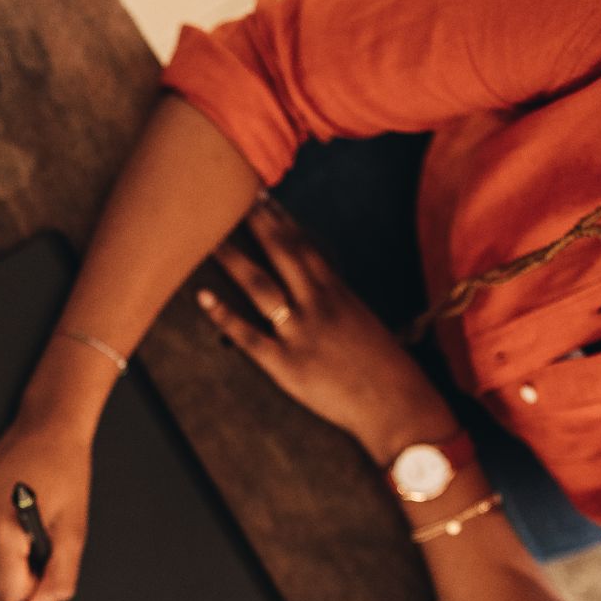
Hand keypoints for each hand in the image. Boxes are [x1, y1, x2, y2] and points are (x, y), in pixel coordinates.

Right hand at [0, 413, 92, 600]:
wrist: (47, 429)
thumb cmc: (65, 474)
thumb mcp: (74, 534)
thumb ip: (58, 581)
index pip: (8, 596)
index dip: (35, 584)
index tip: (46, 553)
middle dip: (19, 575)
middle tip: (38, 541)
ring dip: (6, 562)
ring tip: (25, 528)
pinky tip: (11, 517)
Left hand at [199, 200, 452, 457]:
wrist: (398, 406)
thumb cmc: (382, 367)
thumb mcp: (361, 321)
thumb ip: (333, 298)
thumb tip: (312, 282)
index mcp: (337, 292)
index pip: (304, 245)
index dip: (279, 219)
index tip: (260, 194)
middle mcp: (318, 304)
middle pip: (280, 253)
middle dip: (254, 223)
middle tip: (227, 196)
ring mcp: (302, 333)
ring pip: (260, 286)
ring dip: (232, 259)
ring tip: (205, 238)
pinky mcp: (288, 366)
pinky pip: (250, 336)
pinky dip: (224, 316)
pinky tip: (203, 297)